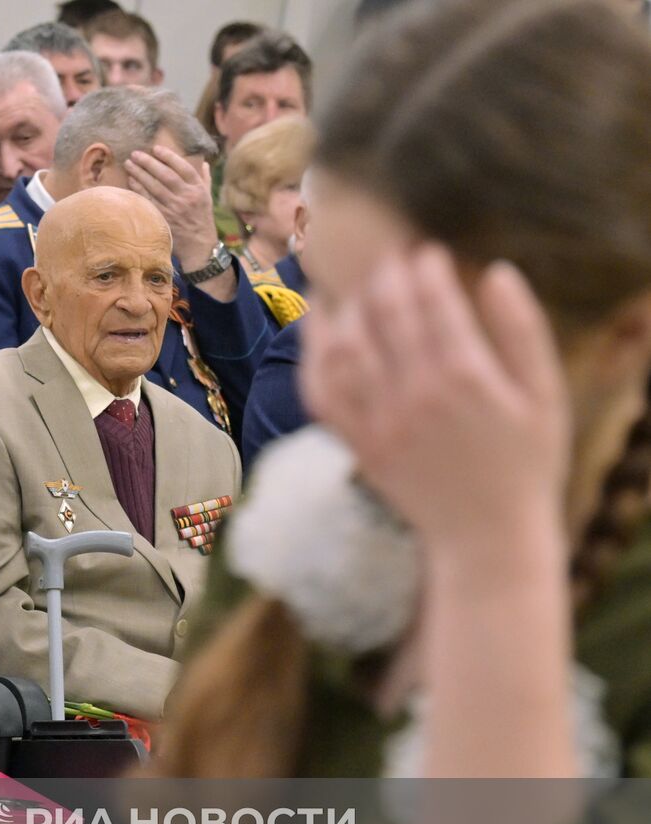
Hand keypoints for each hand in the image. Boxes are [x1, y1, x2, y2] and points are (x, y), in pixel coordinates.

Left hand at [126, 146, 217, 264]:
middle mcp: (186, 198)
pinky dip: (139, 190)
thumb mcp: (208, 198)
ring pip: (154, 188)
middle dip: (149, 163)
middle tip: (135, 154)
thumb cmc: (202, 218)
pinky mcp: (164, 219)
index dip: (169, 157)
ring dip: (140, 174)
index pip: (184, 168)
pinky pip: (148, 201)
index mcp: (198, 189)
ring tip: (129, 164)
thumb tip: (203, 162)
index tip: (155, 148)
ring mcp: (174, 209)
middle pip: (165, 175)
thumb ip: (204, 179)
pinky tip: (131, 181)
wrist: (199, 246)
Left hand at [299, 247, 569, 544]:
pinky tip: (318, 332)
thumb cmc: (525, 462)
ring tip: (349, 286)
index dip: (424, 266)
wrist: (486, 536)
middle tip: (386, 258)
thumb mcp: (546, 395)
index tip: (425, 252)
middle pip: (384, 314)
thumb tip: (497, 271)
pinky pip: (321, 393)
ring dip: (342, 307)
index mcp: (465, 377)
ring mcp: (379, 422)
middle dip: (383, 275)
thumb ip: (523, 331)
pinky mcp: (357, 445)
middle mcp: (415, 395)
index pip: (432, 300)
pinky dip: (312, 356)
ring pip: (343, 348)